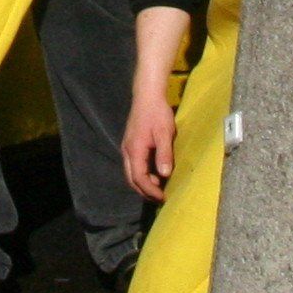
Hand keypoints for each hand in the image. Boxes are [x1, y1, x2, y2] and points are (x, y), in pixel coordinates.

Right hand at [121, 85, 176, 201]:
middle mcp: (127, 151)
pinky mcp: (130, 144)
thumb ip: (164, 154)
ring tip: (159, 188)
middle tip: (160, 198)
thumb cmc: (157, 113)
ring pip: (130, 173)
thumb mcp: (164, 133)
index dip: (151, 191)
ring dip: (143, 184)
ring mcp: (127, 147)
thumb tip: (165, 175)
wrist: (147, 95)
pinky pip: (132, 166)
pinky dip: (142, 174)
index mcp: (134, 150)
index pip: (139, 178)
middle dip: (145, 192)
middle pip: (131, 179)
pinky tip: (154, 173)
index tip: (164, 197)